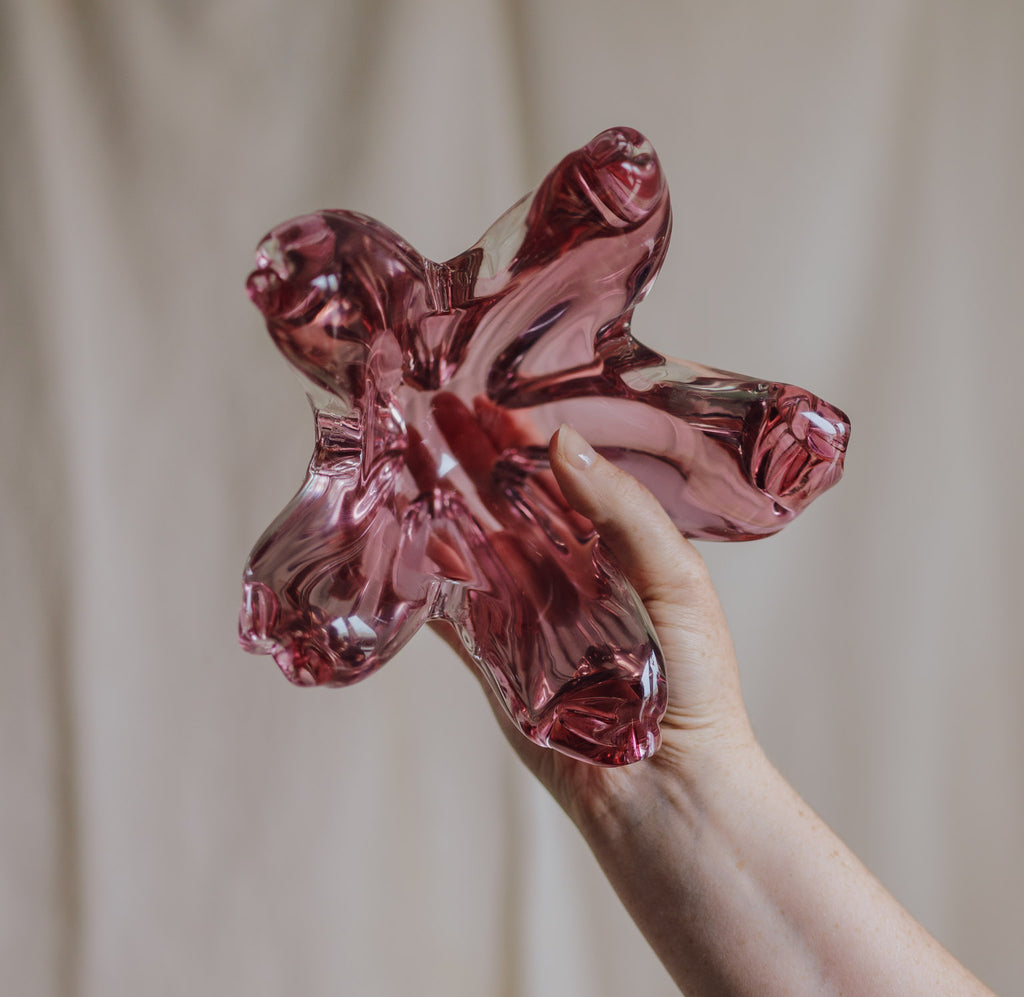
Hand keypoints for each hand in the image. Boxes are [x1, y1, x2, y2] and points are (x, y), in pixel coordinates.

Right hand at [434, 423, 756, 831]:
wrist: (671, 789)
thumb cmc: (696, 683)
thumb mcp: (674, 577)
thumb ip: (621, 510)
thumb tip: (563, 442)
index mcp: (613, 549)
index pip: (559, 479)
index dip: (522, 440)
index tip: (488, 401)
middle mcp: (567, 577)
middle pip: (506, 504)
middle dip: (470, 458)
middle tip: (432, 411)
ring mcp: (527, 619)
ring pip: (473, 550)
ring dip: (439, 506)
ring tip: (403, 458)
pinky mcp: (497, 666)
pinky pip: (453, 616)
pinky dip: (425, 582)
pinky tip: (401, 543)